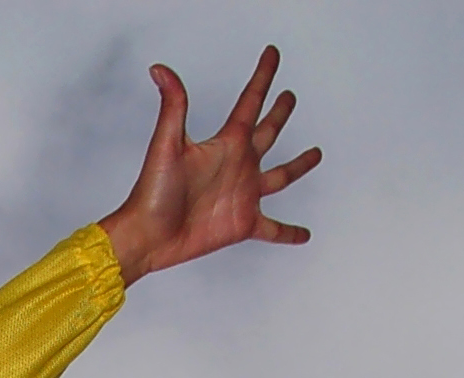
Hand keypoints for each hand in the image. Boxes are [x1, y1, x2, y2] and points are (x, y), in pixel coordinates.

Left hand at [99, 46, 320, 282]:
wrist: (148, 236)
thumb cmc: (152, 192)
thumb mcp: (166, 144)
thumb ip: (173, 106)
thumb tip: (160, 70)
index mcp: (225, 143)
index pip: (250, 102)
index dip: (262, 77)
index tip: (271, 55)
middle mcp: (238, 165)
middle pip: (267, 133)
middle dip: (279, 114)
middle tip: (290, 97)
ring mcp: (243, 194)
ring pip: (281, 177)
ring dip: (298, 166)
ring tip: (315, 154)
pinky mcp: (243, 224)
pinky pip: (274, 229)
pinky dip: (289, 232)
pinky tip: (304, 234)